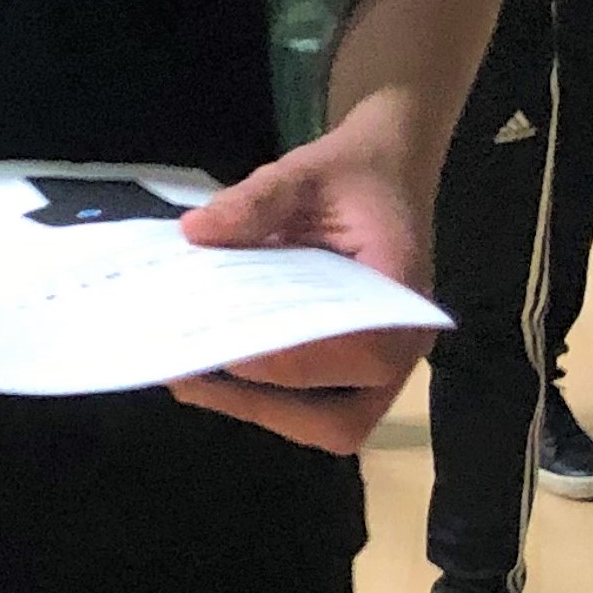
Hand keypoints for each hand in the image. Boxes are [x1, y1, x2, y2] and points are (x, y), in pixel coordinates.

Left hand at [168, 129, 433, 453]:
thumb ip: (254, 202)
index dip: (286, 362)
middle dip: (265, 407)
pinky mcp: (357, 362)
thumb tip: (195, 232)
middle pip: (343, 419)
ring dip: (263, 408)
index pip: (354, 354)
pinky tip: (218, 365)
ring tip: (192, 379)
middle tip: (190, 379)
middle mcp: (402, 346)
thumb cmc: (350, 174)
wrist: (385, 169)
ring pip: (332, 423)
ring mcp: (384, 362)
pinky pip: (321, 401)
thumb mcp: (301, 173)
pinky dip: (271, 394)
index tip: (219, 351)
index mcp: (401, 298)